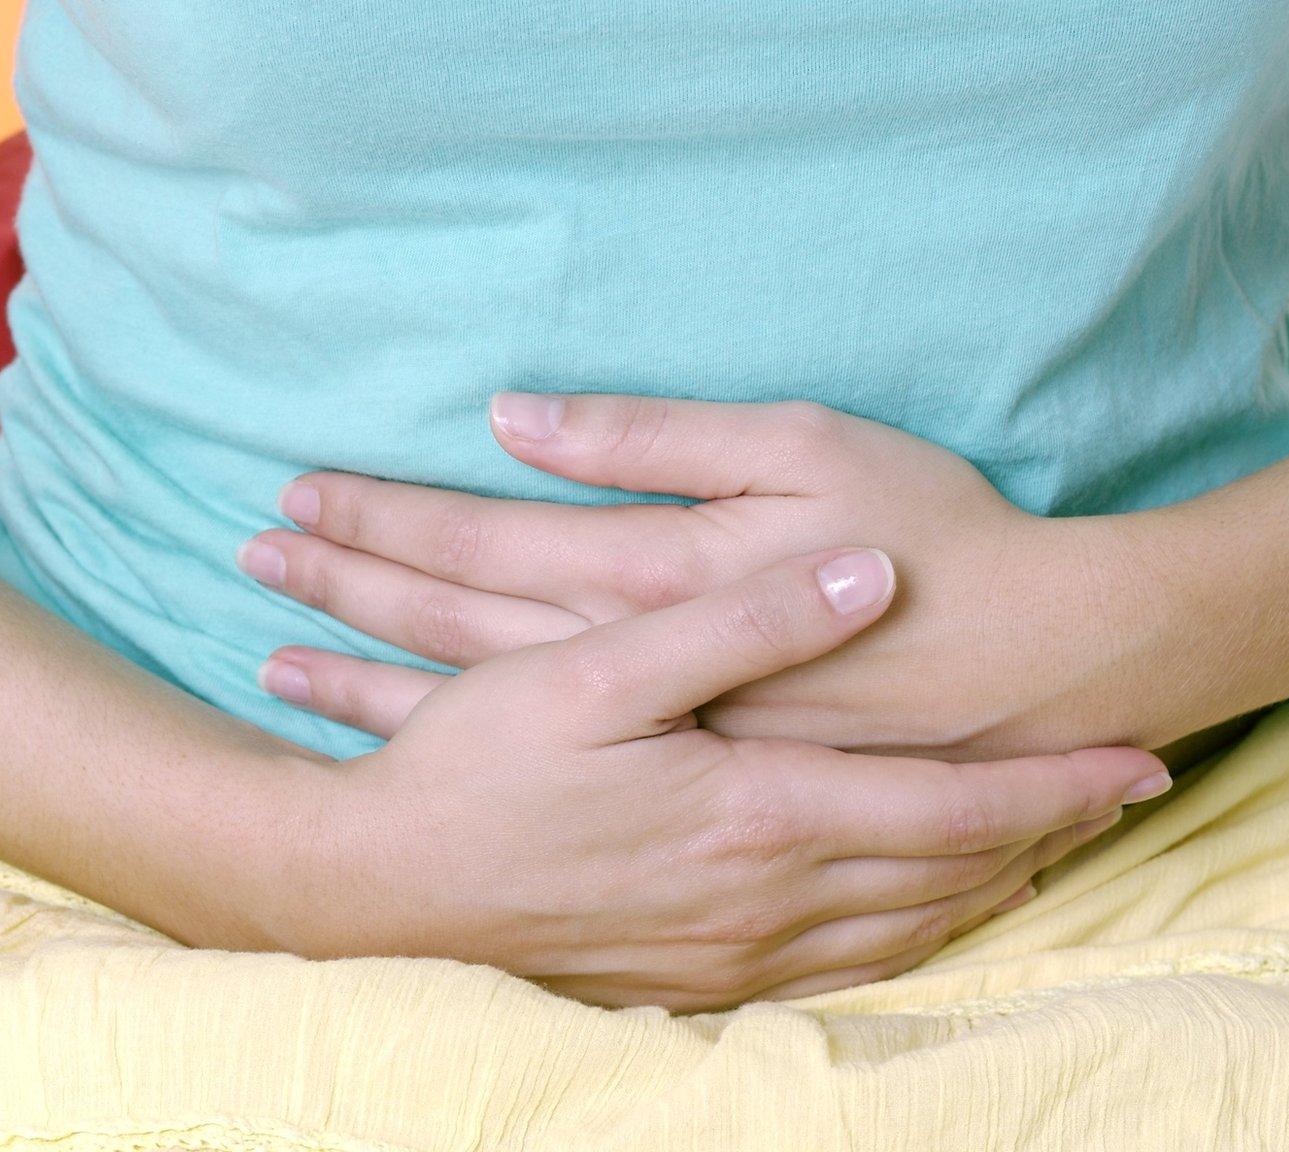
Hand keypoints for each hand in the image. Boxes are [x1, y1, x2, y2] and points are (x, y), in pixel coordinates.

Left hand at [241, 394, 1166, 759]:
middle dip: (342, 592)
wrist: (1036, 671)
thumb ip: (654, 439)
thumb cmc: (930, 543)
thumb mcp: (800, 449)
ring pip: (473, 708)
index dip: (379, 519)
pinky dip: (452, 751)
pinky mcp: (694, 785)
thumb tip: (518, 419)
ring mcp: (659, 745)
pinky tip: (395, 747)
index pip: (476, 544)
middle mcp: (632, 674)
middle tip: (251, 557)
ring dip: (363, 678)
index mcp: (648, 581)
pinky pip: (540, 776)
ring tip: (273, 660)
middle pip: (447, 628)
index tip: (294, 495)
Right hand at [293, 546, 1166, 1009]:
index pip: (956, 813)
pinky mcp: (696, 979)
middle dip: (1047, 837)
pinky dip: (912, 937)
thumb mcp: (603, 668)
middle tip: (1123, 798)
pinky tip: (922, 913)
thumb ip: (745, 617)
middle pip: (952, 878)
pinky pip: (845, 972)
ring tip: (1049, 844)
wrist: (380, 891)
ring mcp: (734, 954)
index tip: (1141, 761)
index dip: (1058, 790)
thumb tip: (869, 575)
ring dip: (989, 888)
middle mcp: (769, 901)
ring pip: (908, 931)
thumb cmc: (481, 770)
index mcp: (762, 814)